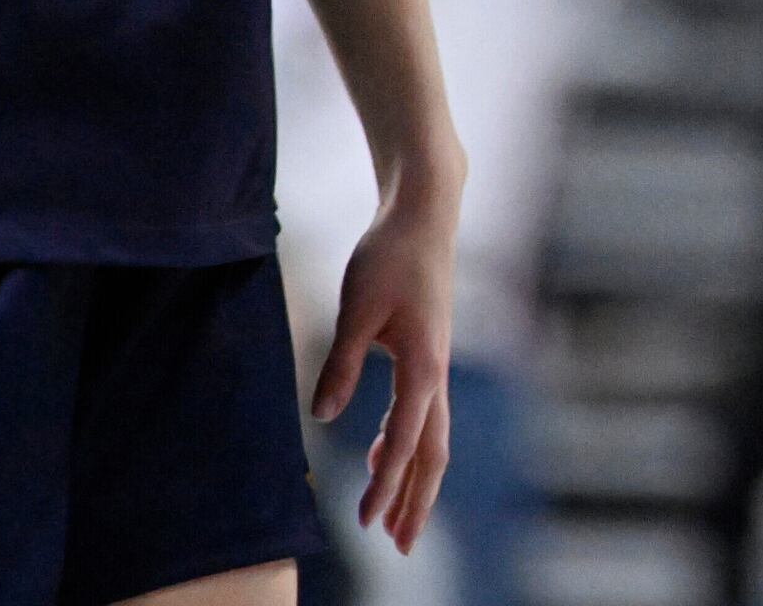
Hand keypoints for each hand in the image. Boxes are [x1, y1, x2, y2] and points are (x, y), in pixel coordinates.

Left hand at [315, 183, 458, 551]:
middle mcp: (437, 373)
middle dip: (416, 502)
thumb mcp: (357, 309)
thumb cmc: (390, 256)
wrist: (424, 215)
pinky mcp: (426, 358)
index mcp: (424, 366)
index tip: (364, 522)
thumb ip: (342, 364)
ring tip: (393, 521)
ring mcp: (435, 367)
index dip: (385, 485)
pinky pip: (421, 416)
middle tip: (400, 547)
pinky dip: (404, 446)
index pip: (404, 440)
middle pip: (433, 452)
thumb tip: (325, 416)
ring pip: (431, 438)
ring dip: (413, 481)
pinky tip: (377, 458)